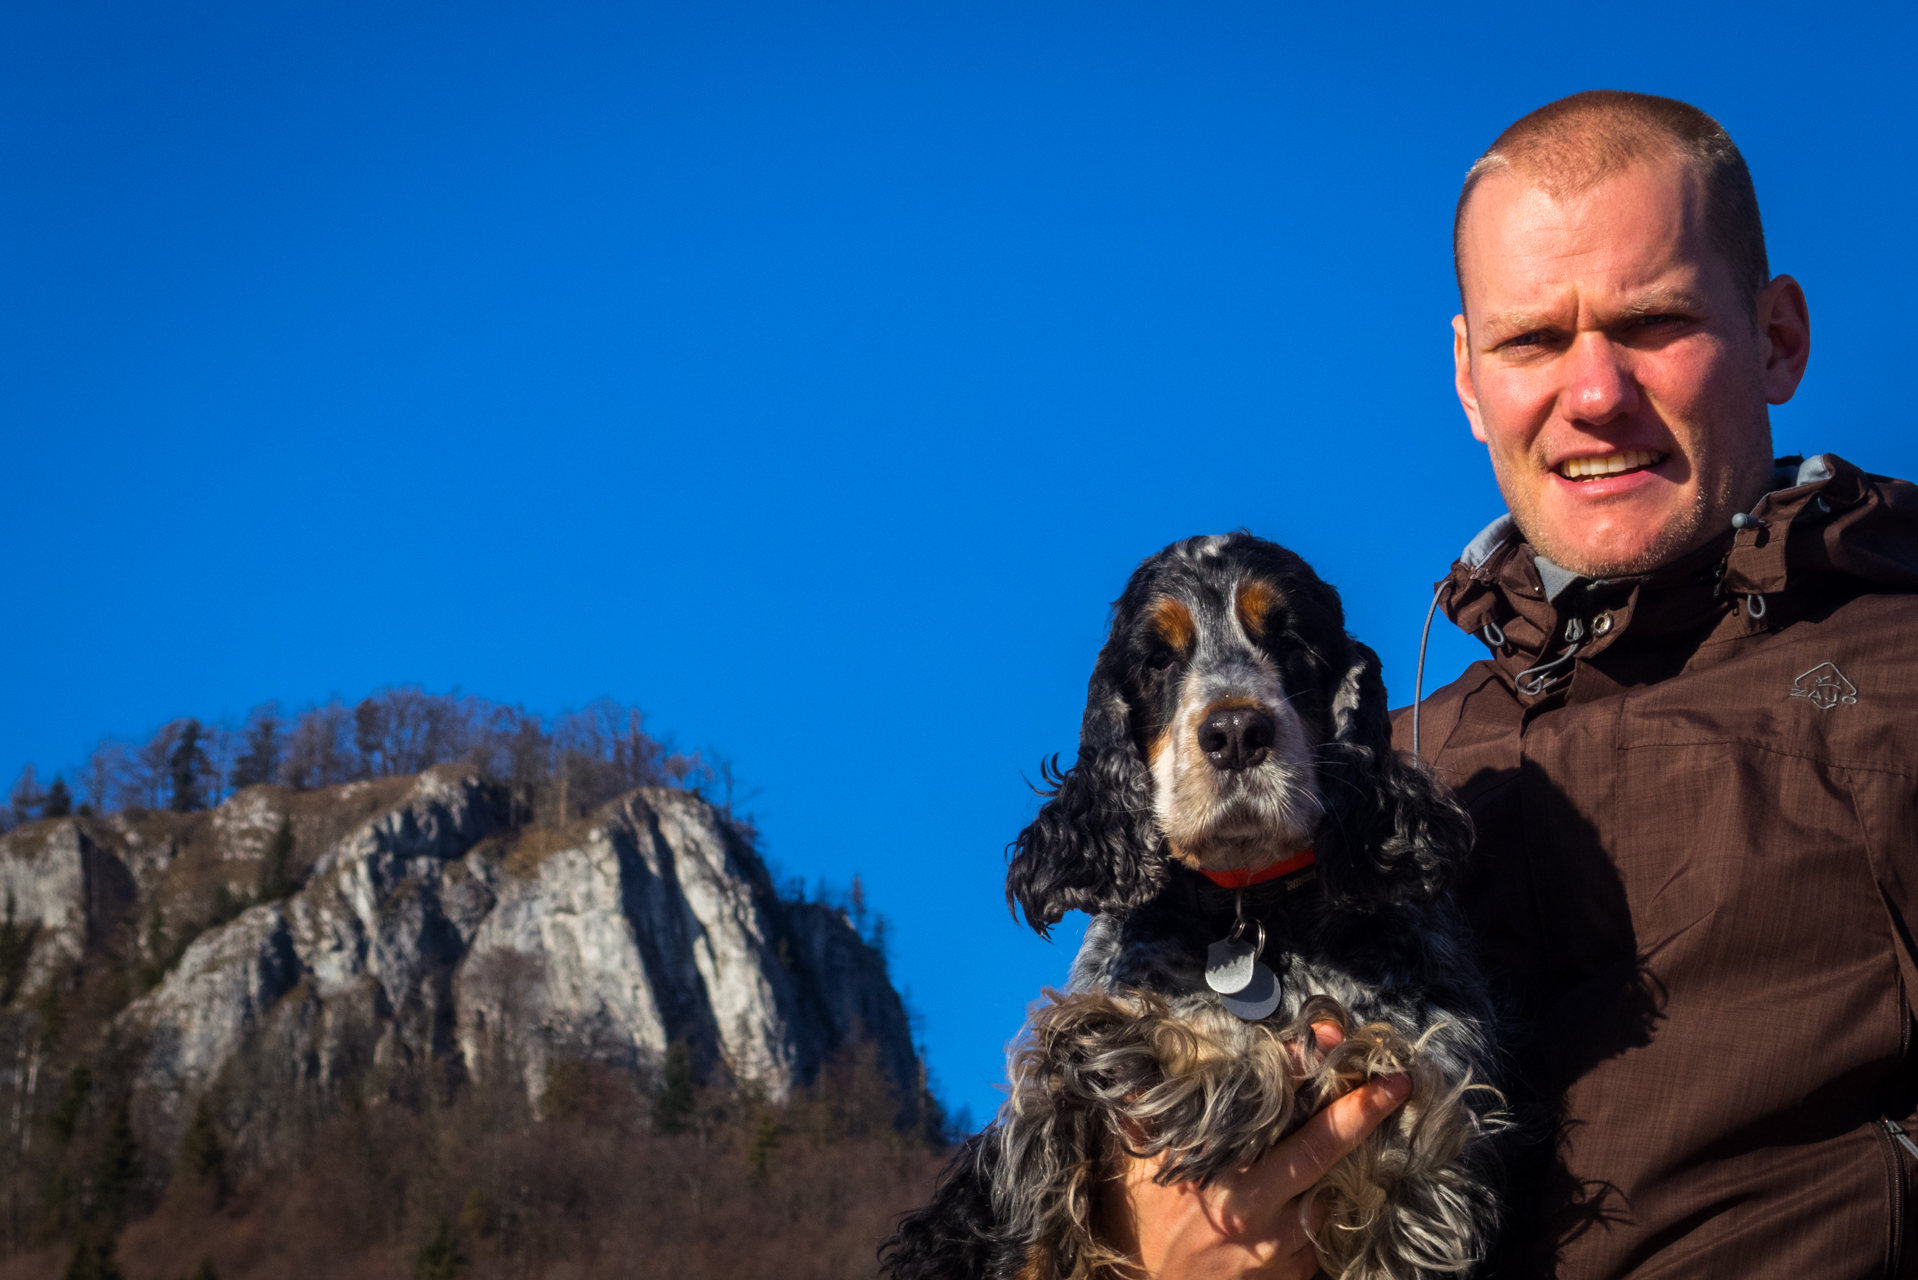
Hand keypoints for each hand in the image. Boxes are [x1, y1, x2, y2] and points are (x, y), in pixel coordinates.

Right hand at [1095, 1022, 1410, 1278]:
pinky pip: (1318, 1229)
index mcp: (1212, 1167)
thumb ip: (1148, 1111)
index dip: (1301, 1065)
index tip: (1331, 1036)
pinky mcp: (1296, 1271)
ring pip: (1326, 1189)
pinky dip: (1312, 1211)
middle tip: (1398, 1083)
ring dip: (1334, 1168)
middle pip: (1318, 1148)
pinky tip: (1292, 1206)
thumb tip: (1148, 1061)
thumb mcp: (1139, 1162)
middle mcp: (1250, 1204)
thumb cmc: (1143, 1222)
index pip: (1267, 1103)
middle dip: (1362, 1112)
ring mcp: (1278, 1243)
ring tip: (1332, 1148)